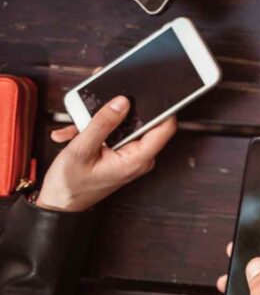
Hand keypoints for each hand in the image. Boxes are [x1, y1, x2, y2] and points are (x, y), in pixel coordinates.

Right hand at [36, 96, 176, 211]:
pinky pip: (114, 133)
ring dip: (100, 122)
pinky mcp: (120, 152)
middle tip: (96, 106)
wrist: (59, 203)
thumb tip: (122, 102)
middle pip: (142, 122)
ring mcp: (130, 155)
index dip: (162, 107)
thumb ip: (102, 124)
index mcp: (137, 159)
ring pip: (123, 126)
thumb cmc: (70, 185)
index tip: (152, 91)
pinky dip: (95, 130)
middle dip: (118, 112)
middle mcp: (139, 157)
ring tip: (78, 128)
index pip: (164, 127)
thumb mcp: (81, 150)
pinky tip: (76, 134)